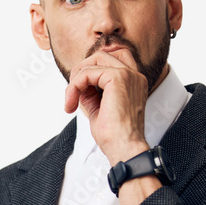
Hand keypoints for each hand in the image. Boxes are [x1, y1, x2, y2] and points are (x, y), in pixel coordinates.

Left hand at [62, 48, 149, 164]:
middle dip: (81, 71)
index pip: (111, 60)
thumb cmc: (115, 136)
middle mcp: (134, 75)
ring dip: (76, 79)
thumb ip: (91, 94)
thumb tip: (77, 85)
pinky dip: (75, 86)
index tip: (80, 92)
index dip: (91, 69)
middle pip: (101, 56)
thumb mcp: (99, 109)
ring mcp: (128, 74)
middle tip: (71, 93)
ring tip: (71, 100)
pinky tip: (72, 102)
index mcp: (134, 82)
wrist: (124, 148)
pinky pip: (87, 73)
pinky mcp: (117, 78)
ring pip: (93, 61)